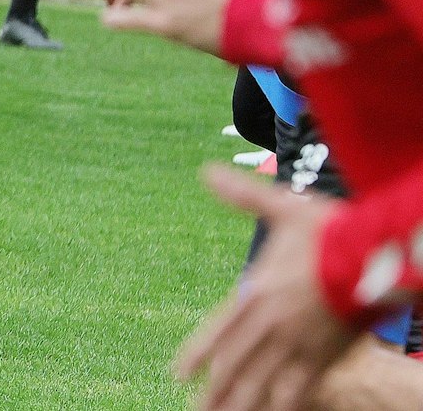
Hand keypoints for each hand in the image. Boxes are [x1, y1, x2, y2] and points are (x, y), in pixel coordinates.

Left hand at [176, 165, 356, 410]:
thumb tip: (206, 171)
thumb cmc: (334, 232)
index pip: (218, 331)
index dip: (197, 355)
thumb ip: (243, 197)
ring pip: (262, 382)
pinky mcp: (328, 355)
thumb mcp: (284, 208)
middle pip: (236, 365)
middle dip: (216, 392)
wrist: (379, 256)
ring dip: (242, 403)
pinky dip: (283, 404)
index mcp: (256, 292)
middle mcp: (272, 324)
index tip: (179, 375)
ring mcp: (300, 343)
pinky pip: (300, 389)